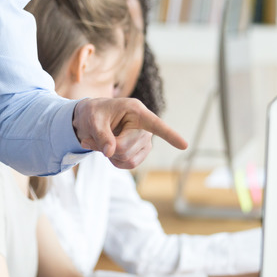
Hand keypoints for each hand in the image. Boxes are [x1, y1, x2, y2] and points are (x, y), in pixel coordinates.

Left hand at [72, 98, 187, 169]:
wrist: (92, 119)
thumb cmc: (94, 113)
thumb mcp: (92, 120)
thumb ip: (101, 135)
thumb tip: (110, 153)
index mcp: (136, 111)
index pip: (156, 125)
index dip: (170, 135)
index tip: (184, 145)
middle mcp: (145, 126)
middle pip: (127, 148)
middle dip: (108, 148)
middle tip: (91, 139)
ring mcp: (145, 140)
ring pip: (128, 159)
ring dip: (111, 156)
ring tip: (101, 143)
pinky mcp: (141, 151)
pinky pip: (129, 165)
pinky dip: (115, 161)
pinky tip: (109, 151)